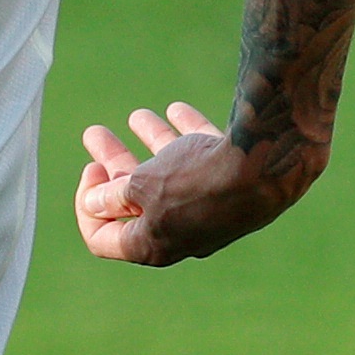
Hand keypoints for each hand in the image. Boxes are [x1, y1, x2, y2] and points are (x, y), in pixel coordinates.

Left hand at [74, 100, 281, 264]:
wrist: (268, 165)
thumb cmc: (199, 181)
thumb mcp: (144, 186)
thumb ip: (115, 195)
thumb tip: (95, 204)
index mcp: (152, 244)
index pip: (104, 238)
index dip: (87, 206)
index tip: (93, 171)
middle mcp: (178, 232)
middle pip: (133, 200)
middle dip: (113, 163)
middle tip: (95, 134)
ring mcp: (207, 209)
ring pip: (171, 174)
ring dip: (150, 142)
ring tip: (136, 115)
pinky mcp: (231, 185)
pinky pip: (203, 159)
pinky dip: (187, 135)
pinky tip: (176, 109)